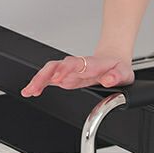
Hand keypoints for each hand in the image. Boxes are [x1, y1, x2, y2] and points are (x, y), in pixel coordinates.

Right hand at [20, 53, 134, 97]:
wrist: (114, 61)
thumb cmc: (117, 68)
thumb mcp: (124, 74)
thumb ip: (116, 76)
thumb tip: (109, 80)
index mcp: (92, 64)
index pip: (76, 64)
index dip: (66, 69)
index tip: (58, 77)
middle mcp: (77, 65)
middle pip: (57, 65)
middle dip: (45, 75)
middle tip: (36, 87)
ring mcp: (70, 70)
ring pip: (50, 70)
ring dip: (39, 80)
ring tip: (29, 91)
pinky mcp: (65, 75)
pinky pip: (49, 77)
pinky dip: (39, 84)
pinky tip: (30, 91)